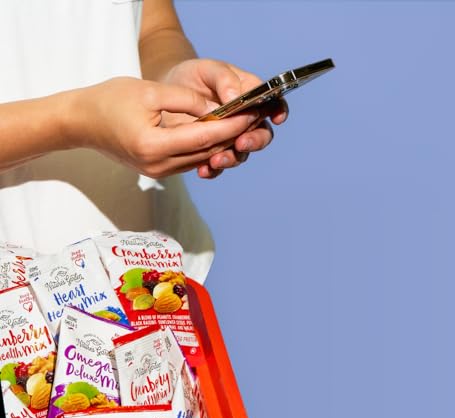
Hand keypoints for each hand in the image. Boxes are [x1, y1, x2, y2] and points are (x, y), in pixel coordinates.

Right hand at [67, 77, 261, 177]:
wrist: (83, 123)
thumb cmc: (109, 101)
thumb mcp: (147, 91)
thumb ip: (184, 100)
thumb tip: (213, 108)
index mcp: (153, 145)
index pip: (203, 137)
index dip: (230, 126)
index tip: (251, 114)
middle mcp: (158, 165)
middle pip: (206, 152)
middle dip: (233, 135)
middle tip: (254, 118)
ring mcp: (159, 172)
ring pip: (201, 158)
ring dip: (223, 143)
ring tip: (243, 125)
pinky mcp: (160, 171)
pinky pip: (190, 160)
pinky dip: (207, 148)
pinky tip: (222, 135)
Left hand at [164, 59, 287, 177]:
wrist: (168, 93)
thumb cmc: (193, 77)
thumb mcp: (207, 69)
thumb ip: (224, 78)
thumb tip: (236, 97)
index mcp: (251, 97)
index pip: (273, 104)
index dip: (279, 111)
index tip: (276, 118)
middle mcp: (245, 122)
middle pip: (261, 135)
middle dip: (254, 141)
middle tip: (241, 143)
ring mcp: (229, 140)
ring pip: (240, 154)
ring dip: (231, 159)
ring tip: (216, 160)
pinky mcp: (212, 153)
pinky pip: (217, 167)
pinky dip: (212, 170)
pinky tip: (203, 170)